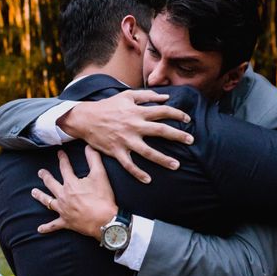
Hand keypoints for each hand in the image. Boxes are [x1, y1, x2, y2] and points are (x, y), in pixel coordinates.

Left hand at [31, 146, 117, 238]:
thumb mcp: (100, 175)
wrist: (105, 221)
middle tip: (40, 172)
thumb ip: (94, 159)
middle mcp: (63, 196)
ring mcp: (63, 210)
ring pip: (48, 202)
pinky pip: (54, 225)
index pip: (65, 168)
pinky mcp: (66, 222)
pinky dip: (47, 228)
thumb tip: (89, 146)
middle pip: (51, 184)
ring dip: (40, 196)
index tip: (60, 153)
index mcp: (71, 184)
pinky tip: (40, 229)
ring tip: (33, 192)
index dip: (62, 159)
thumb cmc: (103, 198)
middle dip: (45, 177)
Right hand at [58, 90, 193, 183]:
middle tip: (191, 140)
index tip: (187, 119)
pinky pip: (129, 165)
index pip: (163, 112)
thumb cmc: (107, 106)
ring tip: (176, 165)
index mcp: (137, 112)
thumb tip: (165, 97)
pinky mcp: (116, 151)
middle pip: (161, 131)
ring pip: (148, 152)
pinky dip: (138, 173)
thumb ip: (146, 96)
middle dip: (178, 136)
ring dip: (163, 159)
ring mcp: (125, 140)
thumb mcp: (126, 96)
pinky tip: (148, 180)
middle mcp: (134, 126)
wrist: (85, 119)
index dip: (177, 114)